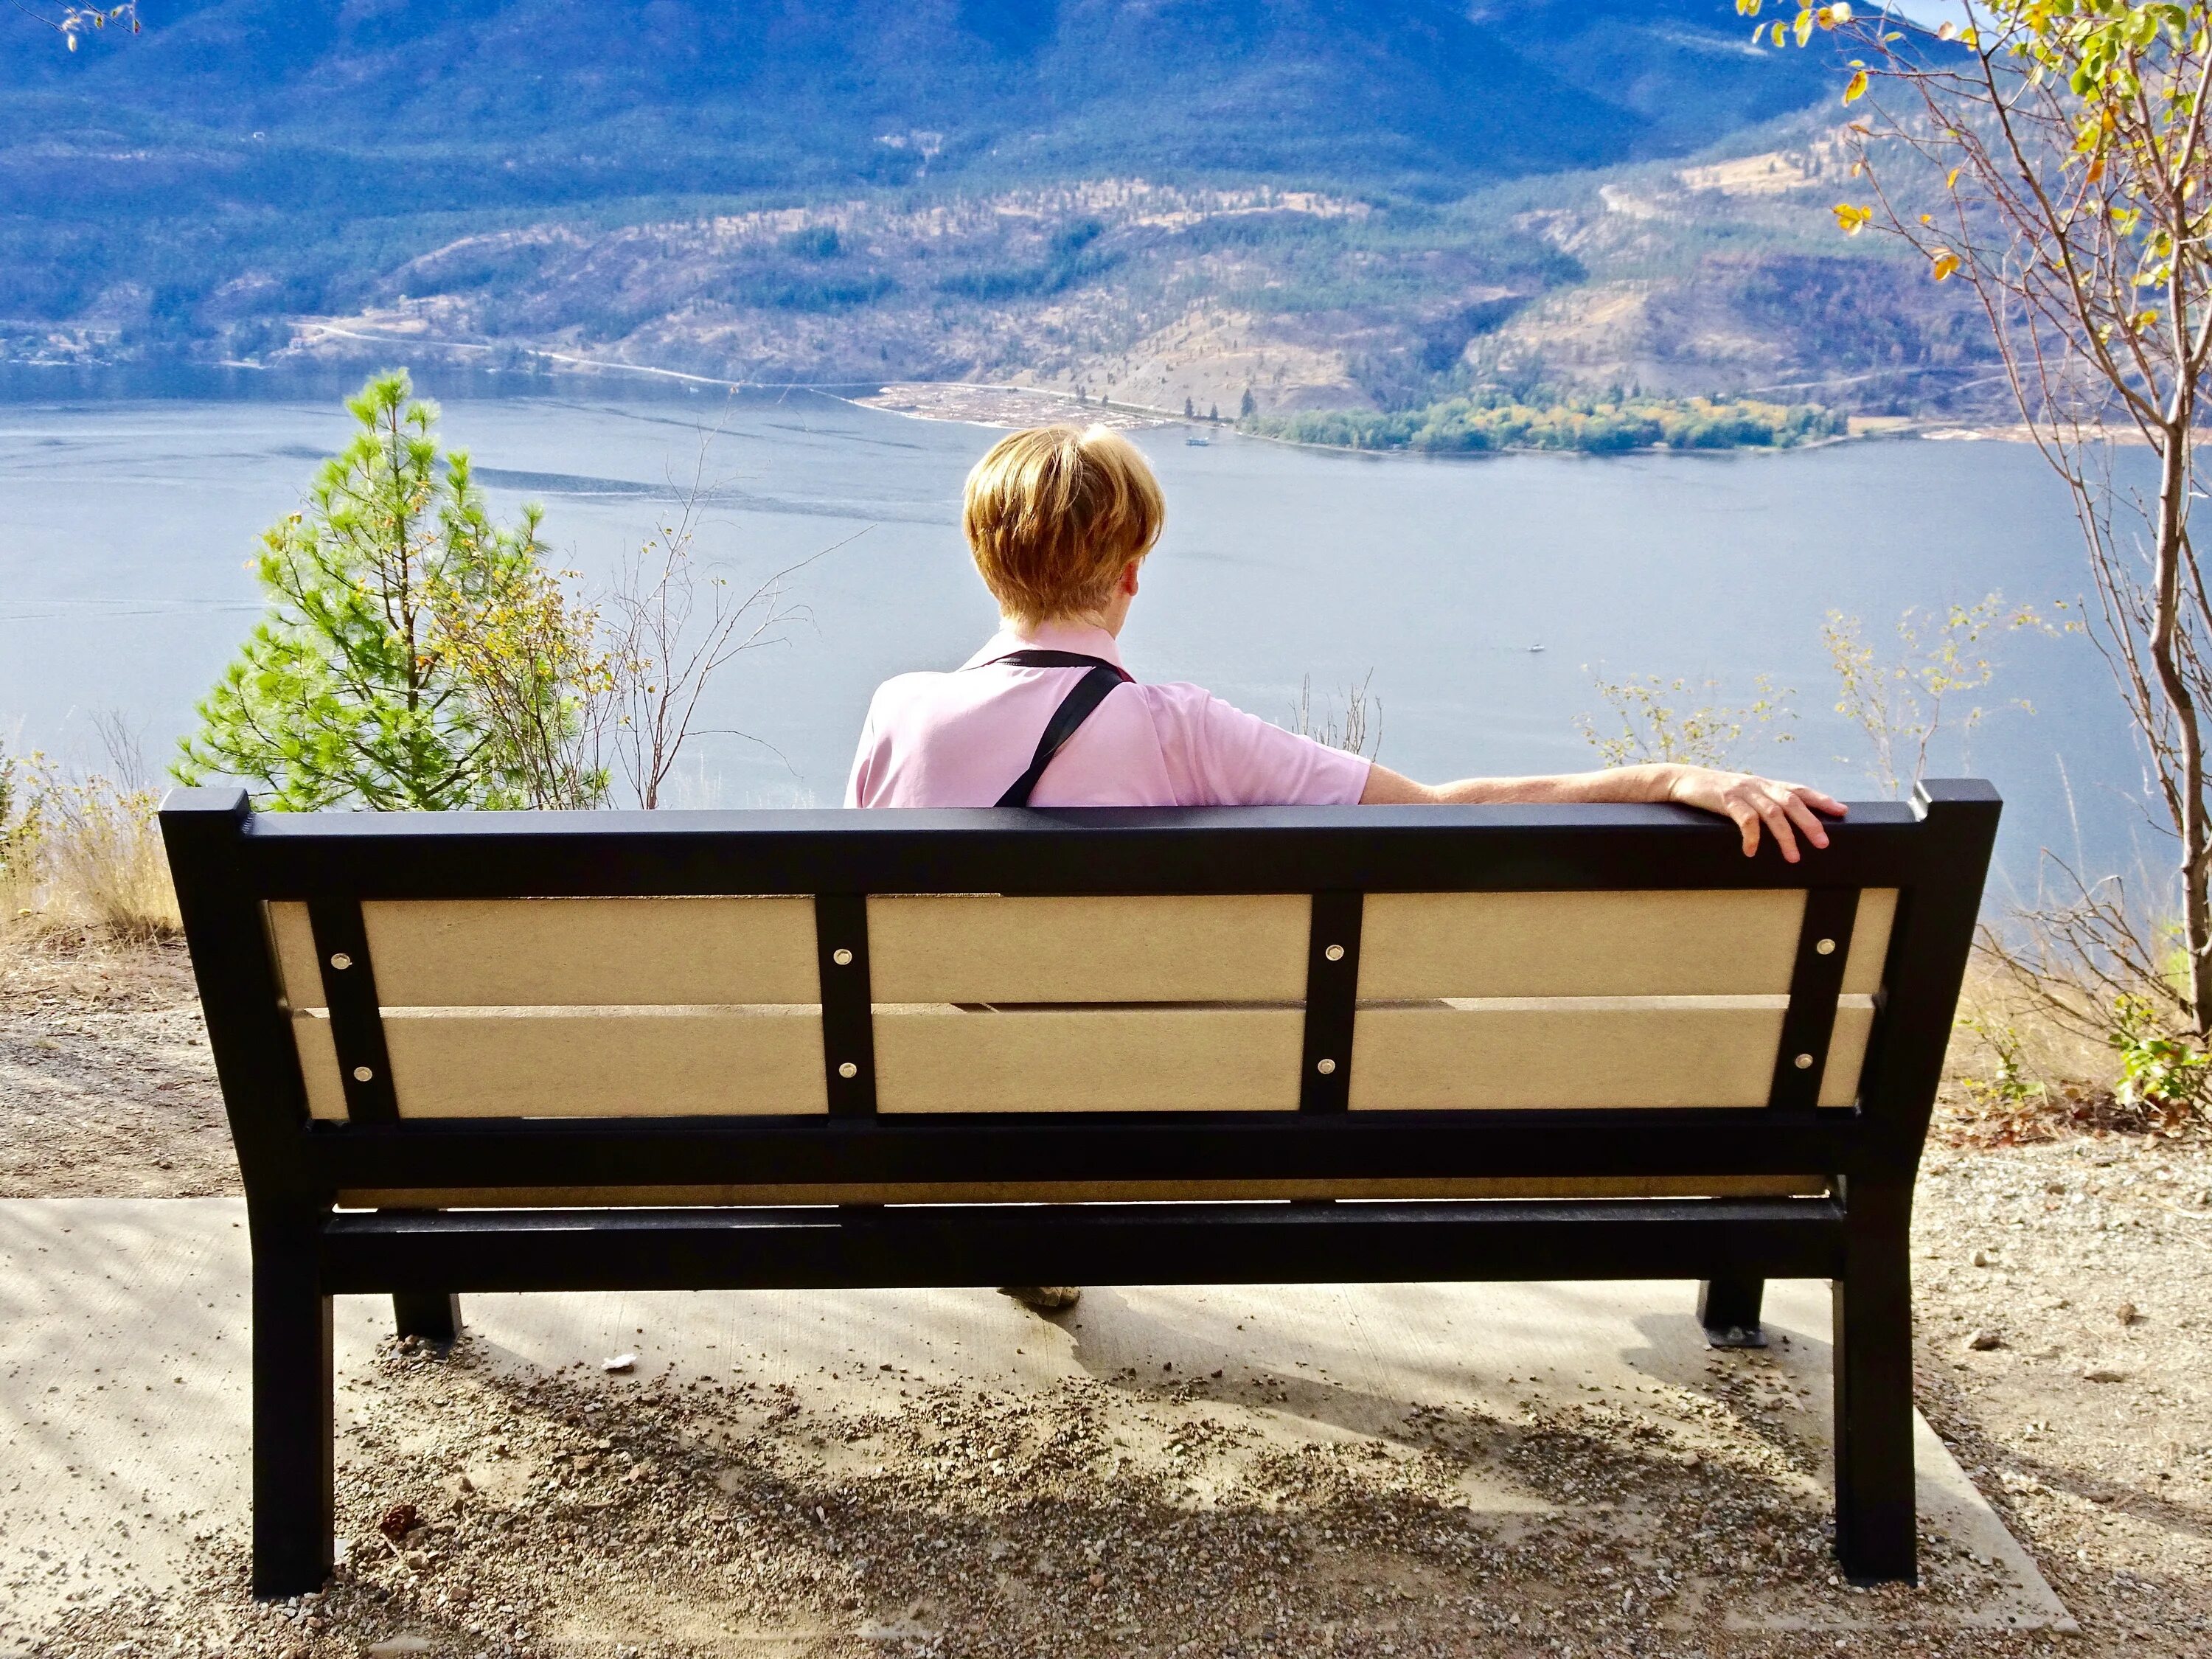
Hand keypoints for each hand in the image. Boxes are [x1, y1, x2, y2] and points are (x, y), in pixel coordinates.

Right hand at [1665, 767, 1845, 861]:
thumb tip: (1786, 822)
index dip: (1821, 800)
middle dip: (1810, 823)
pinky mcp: (1726, 799)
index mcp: (1765, 784)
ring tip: (1793, 857)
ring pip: (1772, 813)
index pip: (1799, 790)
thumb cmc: (1715, 793)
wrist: (1683, 780)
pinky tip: (1752, 851)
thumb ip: (1763, 802)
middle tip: (1823, 843)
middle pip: (1791, 802)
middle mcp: (1758, 785)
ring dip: (1785, 836)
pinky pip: (1745, 819)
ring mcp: (1743, 791)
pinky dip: (1752, 836)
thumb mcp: (1743, 794)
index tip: (1841, 811)